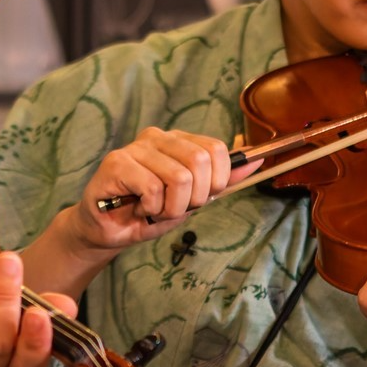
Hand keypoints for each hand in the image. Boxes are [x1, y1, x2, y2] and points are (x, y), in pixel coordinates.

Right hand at [62, 128, 257, 258]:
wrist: (110, 230)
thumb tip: (256, 160)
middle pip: (200, 161)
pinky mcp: (117, 163)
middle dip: (194, 197)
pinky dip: (151, 208)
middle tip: (173, 207)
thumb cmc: (150, 212)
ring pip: (179, 178)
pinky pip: (153, 188)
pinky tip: (138, 208)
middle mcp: (157, 137)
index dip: (215, 182)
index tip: (198, 199)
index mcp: (178, 141)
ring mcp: (136, 148)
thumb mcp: (192, 199)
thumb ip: (221, 180)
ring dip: (171, 207)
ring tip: (154, 209)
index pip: (216, 149)